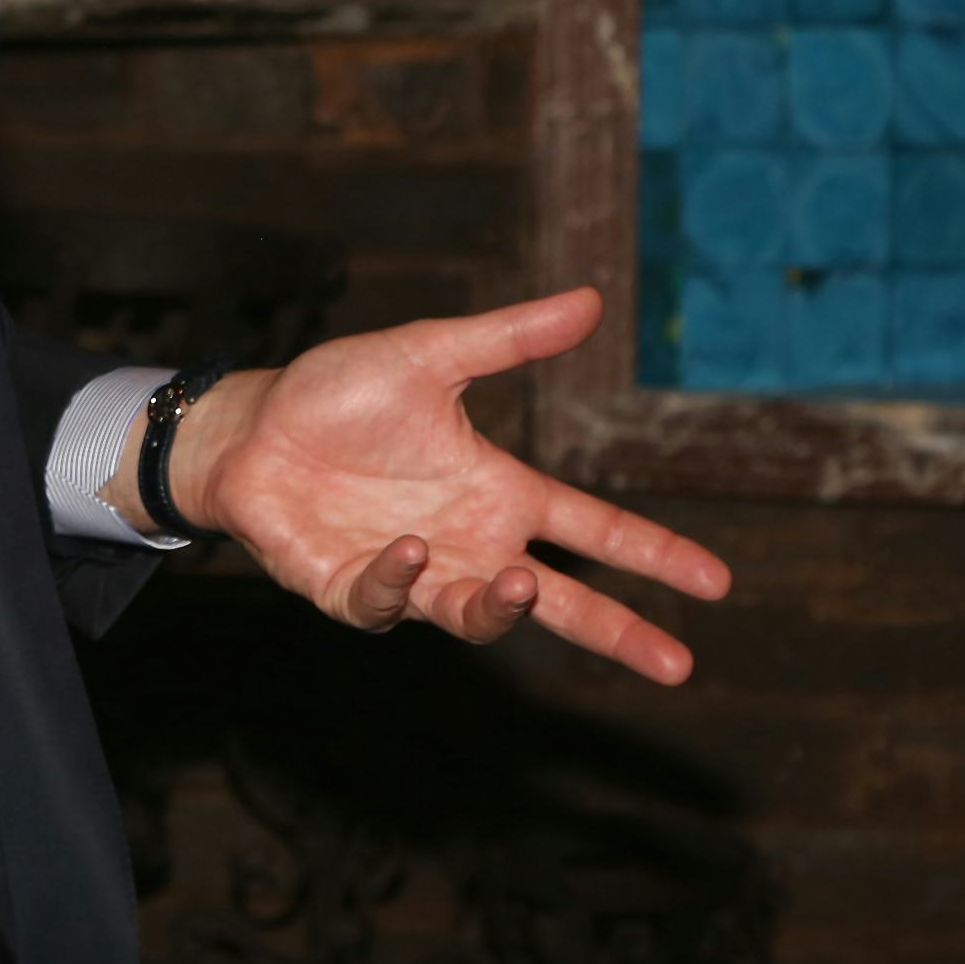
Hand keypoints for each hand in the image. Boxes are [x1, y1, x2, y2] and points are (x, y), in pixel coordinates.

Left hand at [160, 287, 730, 683]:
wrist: (250, 425)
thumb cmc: (336, 394)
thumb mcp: (428, 354)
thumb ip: (508, 339)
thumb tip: (592, 299)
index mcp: (498, 491)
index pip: (592, 529)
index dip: (652, 555)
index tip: (715, 582)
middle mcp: (467, 542)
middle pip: (558, 601)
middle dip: (618, 633)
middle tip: (677, 664)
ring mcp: (413, 573)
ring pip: (477, 616)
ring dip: (501, 607)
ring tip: (517, 582)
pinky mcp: (350, 588)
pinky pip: (387, 603)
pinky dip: (401, 581)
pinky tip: (408, 549)